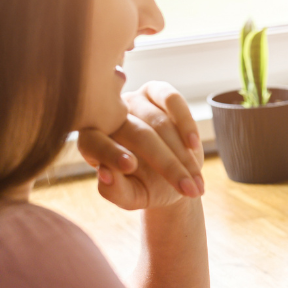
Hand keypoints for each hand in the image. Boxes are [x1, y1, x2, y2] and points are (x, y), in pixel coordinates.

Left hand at [78, 82, 204, 210]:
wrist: (171, 172)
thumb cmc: (146, 187)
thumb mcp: (131, 196)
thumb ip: (115, 191)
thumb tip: (105, 175)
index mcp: (92, 142)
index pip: (94, 143)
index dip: (111, 153)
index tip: (130, 166)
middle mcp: (109, 117)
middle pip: (136, 135)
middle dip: (167, 164)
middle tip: (187, 189)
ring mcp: (133, 101)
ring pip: (159, 122)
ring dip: (183, 154)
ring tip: (195, 182)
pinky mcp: (156, 91)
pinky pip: (171, 98)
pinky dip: (185, 122)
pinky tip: (193, 144)